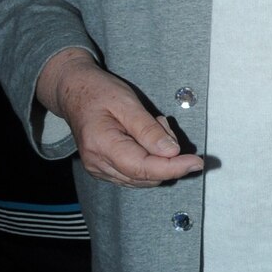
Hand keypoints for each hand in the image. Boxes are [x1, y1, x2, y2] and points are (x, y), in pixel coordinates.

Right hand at [38, 48, 204, 187]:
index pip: (143, 168)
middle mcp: (98, 164)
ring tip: (152, 126)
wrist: (74, 93)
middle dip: (167, 157)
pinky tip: (146, 138)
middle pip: (146, 176)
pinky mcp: (105, 170)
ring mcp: (100, 170)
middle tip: (163, 123)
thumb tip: (172, 153)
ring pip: (143, 179)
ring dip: (159, 158)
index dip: (173, 168)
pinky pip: (136, 174)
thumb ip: (148, 130)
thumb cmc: (99, 92)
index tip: (197, 162)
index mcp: (101, 145)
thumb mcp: (127, 103)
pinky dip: (150, 160)